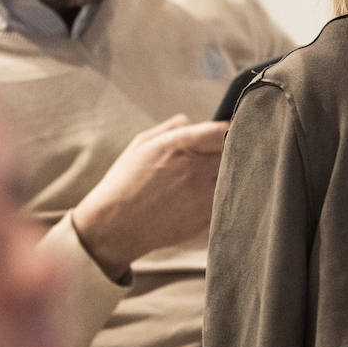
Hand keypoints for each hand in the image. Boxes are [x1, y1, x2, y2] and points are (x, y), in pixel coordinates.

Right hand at [70, 114, 226, 280]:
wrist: (116, 225)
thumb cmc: (125, 182)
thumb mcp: (142, 144)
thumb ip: (171, 128)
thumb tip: (193, 121)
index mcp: (179, 146)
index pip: (221, 131)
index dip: (226, 130)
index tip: (225, 133)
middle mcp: (195, 168)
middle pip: (232, 153)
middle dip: (229, 151)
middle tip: (221, 155)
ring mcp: (203, 194)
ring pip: (232, 176)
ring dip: (228, 173)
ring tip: (210, 176)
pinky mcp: (206, 216)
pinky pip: (224, 197)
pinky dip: (221, 193)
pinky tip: (203, 195)